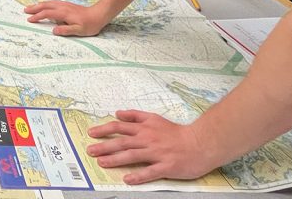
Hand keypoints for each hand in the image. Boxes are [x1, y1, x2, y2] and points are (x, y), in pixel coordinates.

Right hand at [24, 0, 110, 35]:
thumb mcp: (79, 30)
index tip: (30, 20)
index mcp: (63, 13)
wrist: (99, 14)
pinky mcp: (68, 5)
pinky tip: (45, 4)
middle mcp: (63, 7)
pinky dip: (46, 3)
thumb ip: (66, 30)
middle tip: (25, 10)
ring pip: (49, 3)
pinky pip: (53, 2)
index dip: (38, 16)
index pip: (47, 14)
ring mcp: (65, 5)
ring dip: (39, 4)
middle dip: (35, 8)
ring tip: (31, 7)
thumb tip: (54, 30)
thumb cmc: (90, 24)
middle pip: (46, 5)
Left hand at [87, 110, 213, 183]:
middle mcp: (148, 139)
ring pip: (133, 155)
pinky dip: (138, 175)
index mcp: (145, 128)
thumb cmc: (177, 132)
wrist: (200, 143)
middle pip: (122, 142)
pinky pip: (150, 172)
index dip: (104, 129)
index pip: (120, 127)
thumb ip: (136, 116)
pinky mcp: (167, 166)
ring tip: (102, 163)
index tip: (92, 133)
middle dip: (104, 146)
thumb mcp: (155, 118)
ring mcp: (157, 153)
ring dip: (116, 159)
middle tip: (90, 150)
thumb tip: (118, 113)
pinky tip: (127, 179)